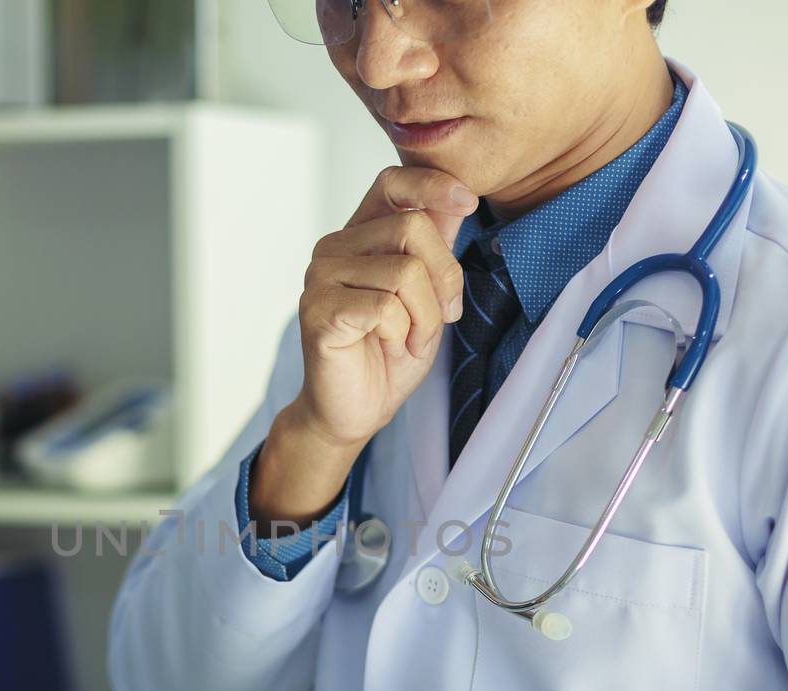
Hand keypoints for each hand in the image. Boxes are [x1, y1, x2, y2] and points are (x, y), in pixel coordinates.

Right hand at [251, 167, 477, 526]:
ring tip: (410, 338)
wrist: (354, 411)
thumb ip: (435, 248)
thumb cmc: (388, 353)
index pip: (392, 182)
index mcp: (358, 235)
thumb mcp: (427, 294)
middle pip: (412, 227)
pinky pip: (385, 306)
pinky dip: (403, 332)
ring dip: (425, 315)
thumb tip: (456, 199)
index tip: (469, 203)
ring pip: (405, 271)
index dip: (433, 184)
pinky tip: (390, 346)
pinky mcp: (318, 312)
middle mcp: (333, 249)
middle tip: (442, 316)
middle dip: (445, 276)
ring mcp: (320, 279)